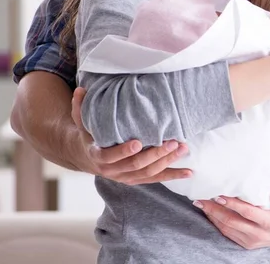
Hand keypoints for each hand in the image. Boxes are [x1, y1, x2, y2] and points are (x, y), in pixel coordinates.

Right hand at [71, 87, 192, 184]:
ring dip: (167, 162)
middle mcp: (111, 170)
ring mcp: (125, 176)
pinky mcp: (136, 179)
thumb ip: (81, 106)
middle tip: (172, 142)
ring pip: (148, 173)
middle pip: (135, 165)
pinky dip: (172, 175)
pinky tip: (189, 172)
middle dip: (155, 154)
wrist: (87, 156)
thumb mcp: (81, 120)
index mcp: (97, 156)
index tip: (137, 142)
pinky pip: (155, 179)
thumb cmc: (88, 133)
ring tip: (183, 148)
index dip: (123, 151)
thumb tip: (81, 89)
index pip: (110, 156)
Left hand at [194, 188, 269, 248]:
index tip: (219, 194)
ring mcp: (252, 241)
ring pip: (227, 229)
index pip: (247, 212)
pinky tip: (210, 213)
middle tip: (200, 198)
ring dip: (212, 216)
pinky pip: (229, 234)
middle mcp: (258, 234)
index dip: (232, 204)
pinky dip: (217, 224)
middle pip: (231, 222)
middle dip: (214, 210)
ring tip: (200, 203)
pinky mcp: (248, 244)